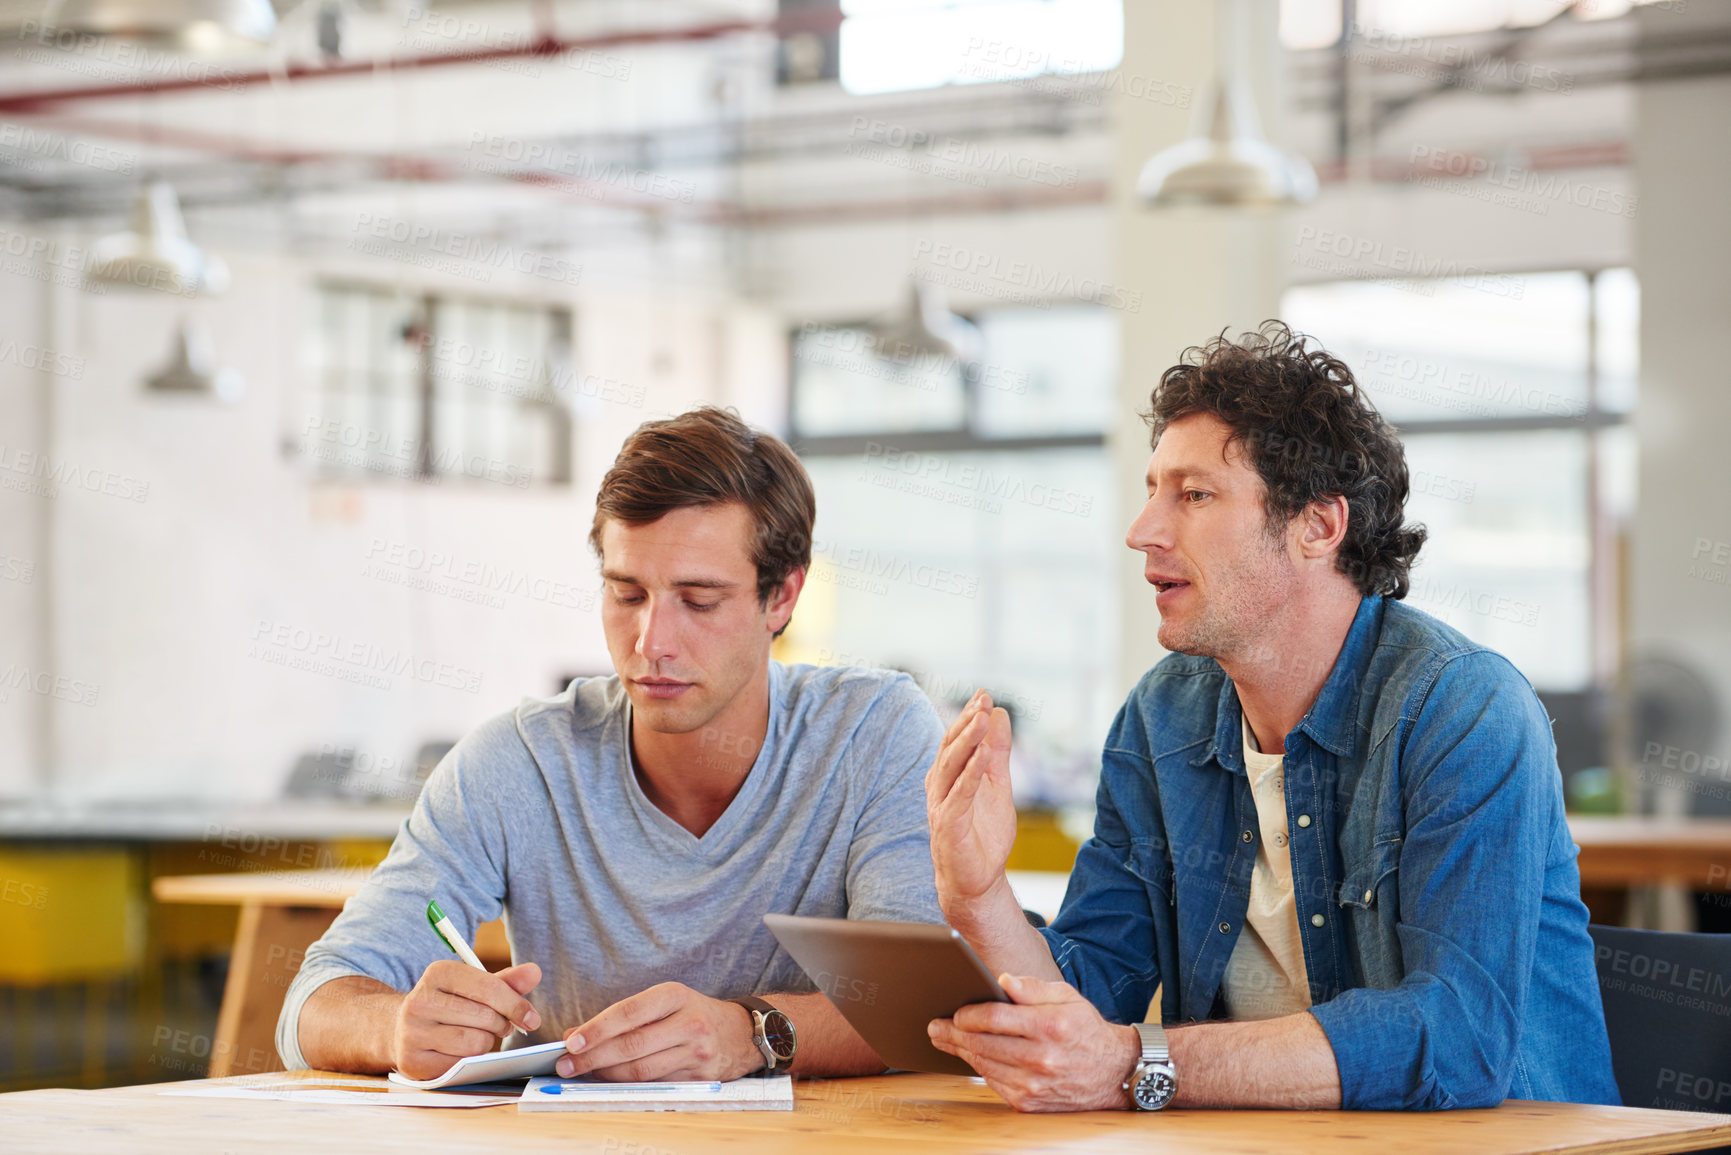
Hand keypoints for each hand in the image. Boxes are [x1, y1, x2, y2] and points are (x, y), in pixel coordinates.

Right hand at [392, 960, 541, 1080]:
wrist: (401, 1028)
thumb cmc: (449, 1004)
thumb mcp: (474, 986)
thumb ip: (507, 981)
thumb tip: (534, 972)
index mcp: (438, 973)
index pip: (489, 988)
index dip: (516, 1005)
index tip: (531, 1018)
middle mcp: (419, 1001)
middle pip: (485, 1017)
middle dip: (501, 1025)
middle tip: (500, 1026)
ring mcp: (412, 1033)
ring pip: (475, 1043)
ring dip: (487, 1043)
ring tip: (480, 1036)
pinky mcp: (412, 1062)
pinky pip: (460, 1065)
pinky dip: (470, 1061)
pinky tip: (462, 1051)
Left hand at [558, 983, 763, 1081]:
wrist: (740, 1033)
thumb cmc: (693, 1013)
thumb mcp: (663, 1002)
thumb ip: (622, 1017)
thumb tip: (575, 1035)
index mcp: (675, 996)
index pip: (628, 1013)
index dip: (597, 1029)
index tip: (571, 1041)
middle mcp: (688, 1023)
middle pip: (631, 1046)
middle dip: (593, 1057)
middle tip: (566, 1064)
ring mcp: (695, 1053)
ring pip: (640, 1071)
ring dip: (606, 1074)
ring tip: (584, 1072)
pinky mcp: (698, 1079)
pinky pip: (654, 1084)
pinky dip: (628, 1084)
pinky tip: (611, 1080)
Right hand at [925, 690, 1017, 912]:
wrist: (976, 881)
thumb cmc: (983, 833)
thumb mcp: (997, 785)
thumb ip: (996, 752)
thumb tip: (1000, 714)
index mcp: (949, 775)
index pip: (955, 740)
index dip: (968, 717)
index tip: (983, 695)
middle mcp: (940, 787)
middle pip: (950, 748)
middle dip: (966, 722)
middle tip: (982, 700)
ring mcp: (941, 806)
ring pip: (951, 767)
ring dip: (967, 741)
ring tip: (981, 718)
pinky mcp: (948, 826)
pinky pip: (959, 795)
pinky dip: (970, 774)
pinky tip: (982, 756)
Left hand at [927, 973, 1138, 1112]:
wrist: (1113, 1073)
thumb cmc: (1085, 1029)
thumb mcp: (1066, 997)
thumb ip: (1032, 988)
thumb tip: (1001, 980)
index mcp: (1049, 1026)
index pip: (994, 1018)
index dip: (968, 1014)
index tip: (955, 1011)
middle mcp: (1040, 1058)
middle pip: (982, 1043)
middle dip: (953, 1034)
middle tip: (935, 1026)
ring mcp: (1033, 1084)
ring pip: (984, 1065)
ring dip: (960, 1052)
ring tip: (945, 1039)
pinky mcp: (1029, 1102)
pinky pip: (993, 1083)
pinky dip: (979, 1068)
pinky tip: (970, 1057)